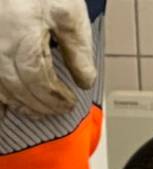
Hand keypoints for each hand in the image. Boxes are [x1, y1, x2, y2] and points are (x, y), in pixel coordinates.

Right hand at [0, 0, 95, 115]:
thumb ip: (78, 50)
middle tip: (60, 108)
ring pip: (1, 89)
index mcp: (22, 39)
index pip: (40, 83)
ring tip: (40, 108)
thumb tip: (85, 81)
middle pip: (20, 90)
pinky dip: (1, 101)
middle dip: (43, 105)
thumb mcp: (68, 13)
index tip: (70, 102)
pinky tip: (6, 112)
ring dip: (22, 104)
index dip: (57, 99)